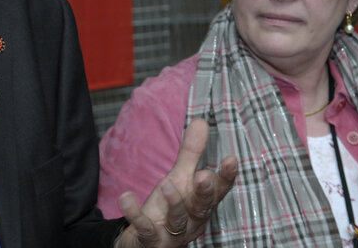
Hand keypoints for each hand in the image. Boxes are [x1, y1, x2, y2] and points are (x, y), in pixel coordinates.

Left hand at [115, 118, 236, 247]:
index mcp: (201, 203)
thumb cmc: (169, 207)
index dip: (226, 176)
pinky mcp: (151, 240)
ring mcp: (172, 233)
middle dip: (204, 193)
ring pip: (177, 220)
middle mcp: (191, 220)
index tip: (231, 159)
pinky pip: (144, 228)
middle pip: (202, 207)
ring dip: (174, 203)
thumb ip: (191, 153)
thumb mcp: (180, 178)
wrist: (146, 240)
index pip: (219, 190)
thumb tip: (201, 121)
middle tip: (204, 176)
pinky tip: (126, 198)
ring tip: (166, 183)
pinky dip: (135, 214)